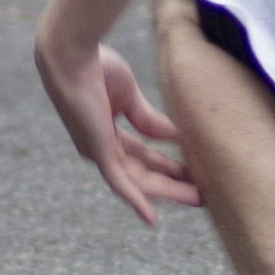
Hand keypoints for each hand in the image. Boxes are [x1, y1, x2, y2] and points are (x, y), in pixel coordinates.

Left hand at [34, 35, 197, 226]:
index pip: (142, 154)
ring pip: (137, 182)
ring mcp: (99, 153)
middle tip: (201, 192)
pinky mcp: (98, 154)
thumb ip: (148, 119)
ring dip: (167, 192)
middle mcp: (102, 147)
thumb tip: (177, 134)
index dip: (168, 163)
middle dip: (172, 182)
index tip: (193, 167)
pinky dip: (136, 200)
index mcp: (107, 131)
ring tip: (196, 199)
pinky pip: (119, 183)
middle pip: (143, 172)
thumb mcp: (130, 96)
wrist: (73, 55)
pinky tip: (152, 219)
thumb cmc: (96, 67)